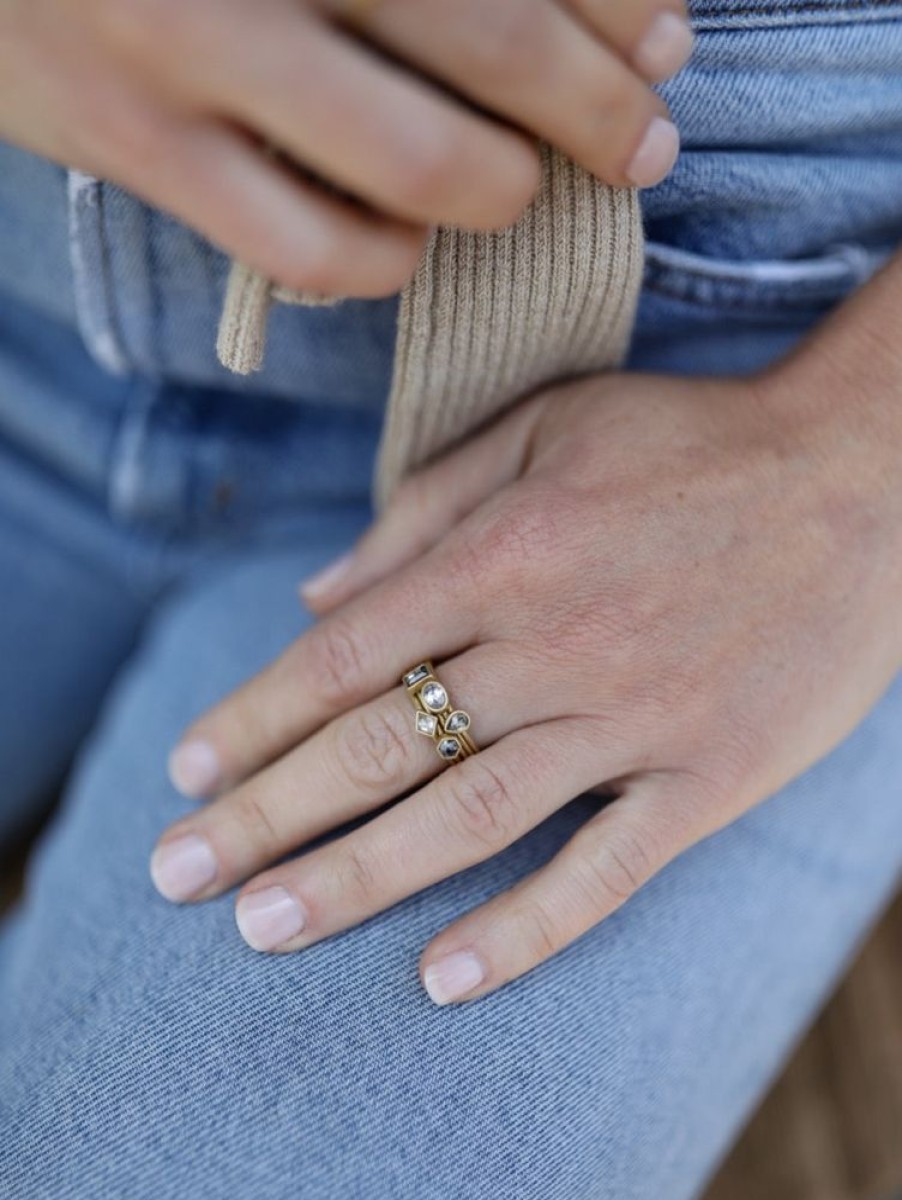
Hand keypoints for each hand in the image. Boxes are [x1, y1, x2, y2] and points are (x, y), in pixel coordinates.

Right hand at [0, 0, 689, 295]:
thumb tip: (566, 12)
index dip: (614, 0)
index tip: (666, 42)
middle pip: (494, 38)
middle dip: (599, 108)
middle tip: (646, 147)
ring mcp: (191, 44)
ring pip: (418, 162)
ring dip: (501, 191)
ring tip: (515, 191)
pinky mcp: (139, 145)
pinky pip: (312, 247)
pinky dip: (386, 262)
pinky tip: (401, 243)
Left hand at [150, 351, 901, 1003]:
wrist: (861, 475)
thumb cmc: (690, 443)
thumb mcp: (546, 428)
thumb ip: (423, 507)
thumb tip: (317, 597)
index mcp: (505, 551)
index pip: (343, 655)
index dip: (253, 721)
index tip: (186, 777)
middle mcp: (553, 641)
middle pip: (382, 745)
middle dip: (268, 816)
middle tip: (177, 878)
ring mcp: (633, 715)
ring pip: (469, 814)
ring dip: (357, 879)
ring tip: (264, 928)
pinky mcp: (708, 774)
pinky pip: (606, 871)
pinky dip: (524, 930)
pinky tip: (444, 979)